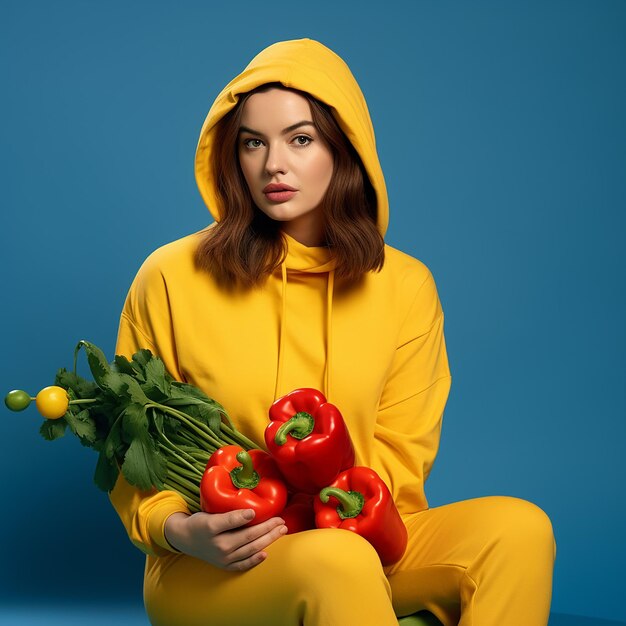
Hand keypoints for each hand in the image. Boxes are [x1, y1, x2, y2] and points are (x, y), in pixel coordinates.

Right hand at [164, 509, 287, 571]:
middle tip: (281, 520)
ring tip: (281, 531)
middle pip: (248, 536)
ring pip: (250, 549)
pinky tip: (266, 553)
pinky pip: (243, 565)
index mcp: (212, 528)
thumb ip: (229, 515)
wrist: (186, 539)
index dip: (245, 516)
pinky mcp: (224, 566)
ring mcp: (222, 558)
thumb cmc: (200, 522)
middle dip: (268, 528)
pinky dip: (255, 560)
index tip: (256, 511)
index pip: (232, 521)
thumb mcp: (209, 513)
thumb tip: (252, 513)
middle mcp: (218, 545)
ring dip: (268, 540)